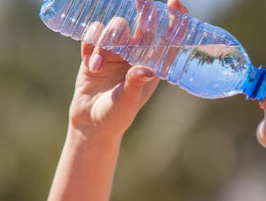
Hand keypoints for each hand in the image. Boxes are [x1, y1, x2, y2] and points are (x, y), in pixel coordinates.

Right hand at [68, 0, 189, 140]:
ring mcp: (116, 51)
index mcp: (152, 64)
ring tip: (97, 66)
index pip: (169, 38)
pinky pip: (93, 34)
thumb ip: (135, 84)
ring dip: (105, 41)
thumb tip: (148, 69)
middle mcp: (136, 54)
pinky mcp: (95, 51)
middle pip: (143, 23)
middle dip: (143, 9)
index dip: (176, 19)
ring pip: (115, 27)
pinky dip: (90, 44)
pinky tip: (90, 64)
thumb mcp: (126, 102)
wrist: (90, 123)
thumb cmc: (116, 116)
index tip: (174, 2)